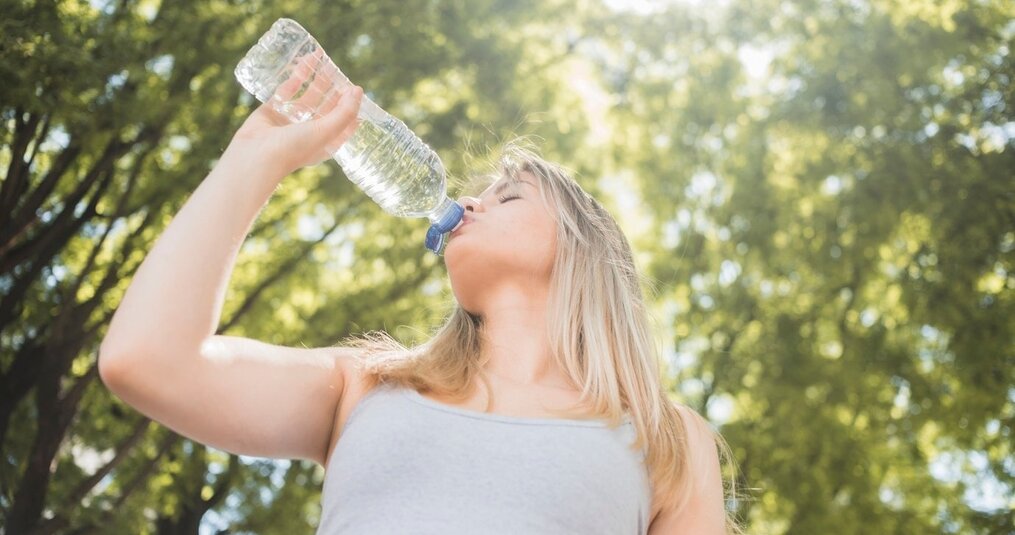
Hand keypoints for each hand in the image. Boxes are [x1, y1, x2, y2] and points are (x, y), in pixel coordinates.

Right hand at [225, 54, 363, 177]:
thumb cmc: (295, 148)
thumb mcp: (327, 131)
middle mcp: (309, 132)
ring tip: (322, 61)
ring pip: (307, 96)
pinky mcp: (273, 110)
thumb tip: (358, 90)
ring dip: (315, 80)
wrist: (256, 155)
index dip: (351, 107)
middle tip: (338, 70)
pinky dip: (295, 78)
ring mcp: (290, 121)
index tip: (356, 89)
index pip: (344, 123)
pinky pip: (286, 91)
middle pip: (326, 107)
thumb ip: (345, 112)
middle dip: (333, 89)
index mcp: (325, 142)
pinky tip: (304, 63)